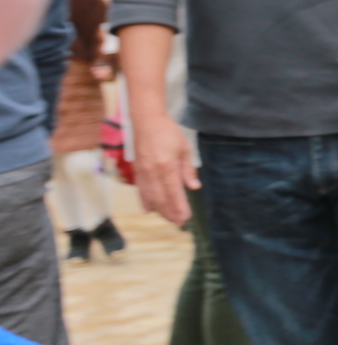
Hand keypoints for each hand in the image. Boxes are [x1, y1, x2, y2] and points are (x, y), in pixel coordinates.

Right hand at [130, 107, 197, 226]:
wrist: (146, 122)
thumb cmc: (168, 133)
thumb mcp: (184, 148)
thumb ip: (188, 169)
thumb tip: (194, 187)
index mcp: (166, 165)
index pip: (174, 191)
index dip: (179, 206)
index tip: (186, 217)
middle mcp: (152, 171)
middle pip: (161, 198)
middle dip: (170, 212)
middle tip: (179, 223)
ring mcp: (142, 172)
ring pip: (150, 196)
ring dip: (160, 210)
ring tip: (169, 219)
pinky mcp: (136, 170)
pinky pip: (141, 190)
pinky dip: (145, 201)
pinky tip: (150, 210)